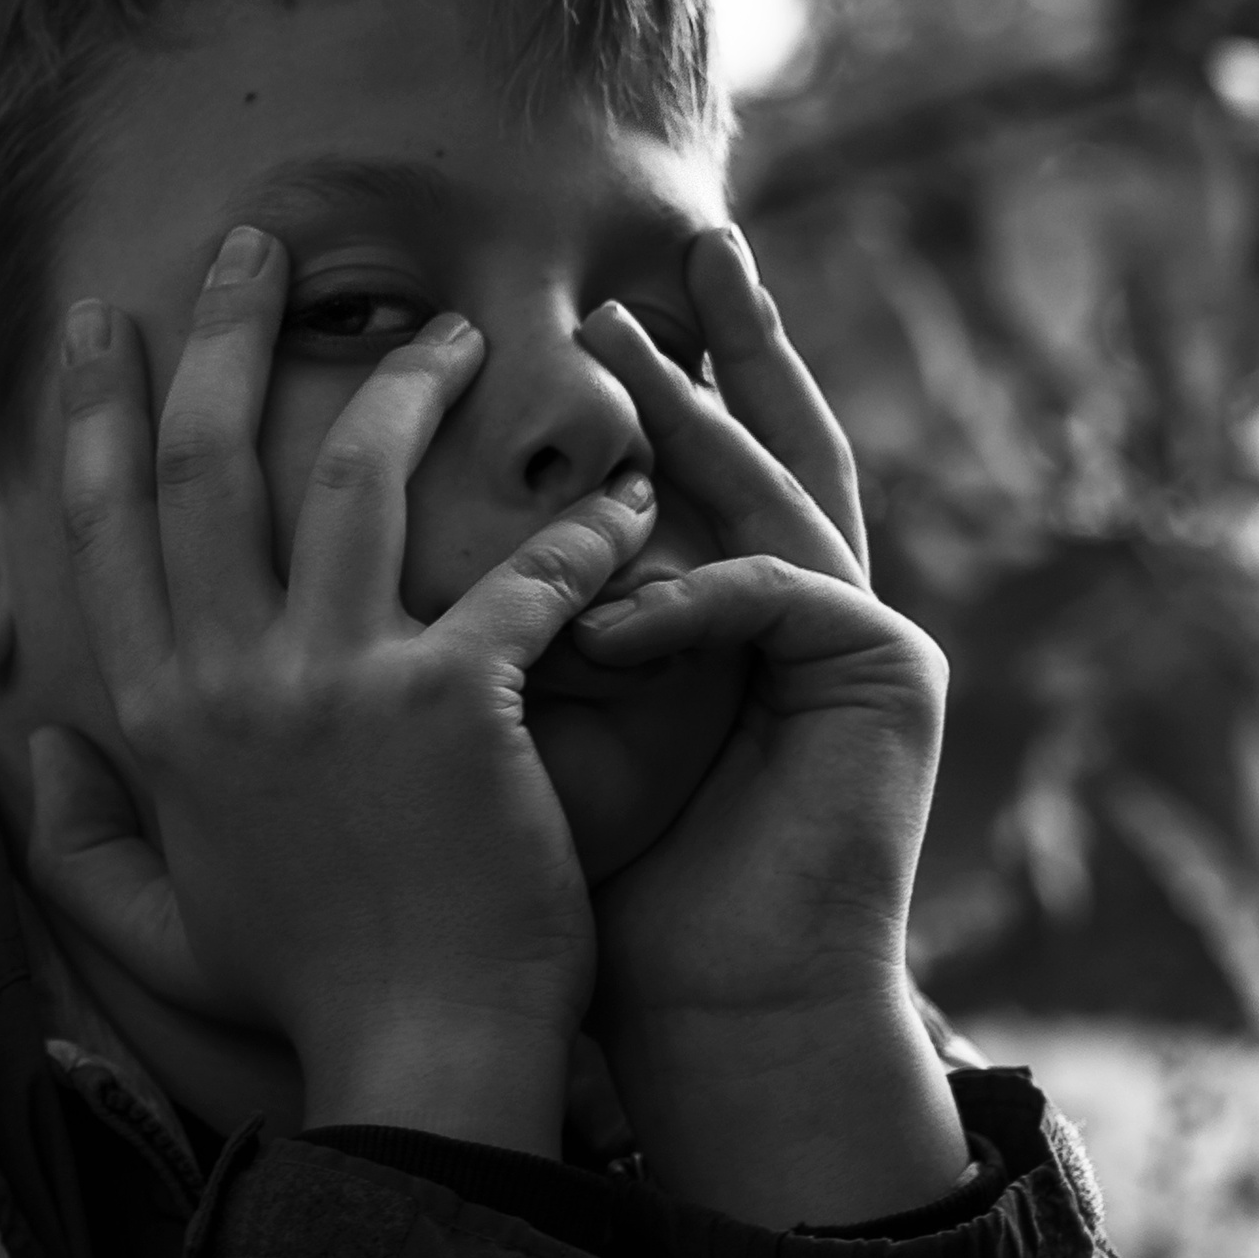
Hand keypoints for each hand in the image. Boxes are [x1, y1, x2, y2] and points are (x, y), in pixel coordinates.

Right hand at [26, 227, 657, 1156]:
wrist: (421, 1066)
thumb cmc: (304, 991)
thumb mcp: (157, 924)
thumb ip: (75, 841)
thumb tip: (37, 748)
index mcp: (154, 720)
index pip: (103, 530)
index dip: (95, 413)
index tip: (99, 321)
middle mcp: (223, 683)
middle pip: (206, 463)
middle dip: (224, 331)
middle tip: (259, 239)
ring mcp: (331, 688)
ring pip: (356, 473)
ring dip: (406, 380)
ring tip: (454, 328)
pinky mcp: (451, 706)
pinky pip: (518, 570)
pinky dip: (577, 528)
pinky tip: (621, 498)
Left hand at [572, 227, 966, 1225]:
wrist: (714, 1017)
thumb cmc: (597, 895)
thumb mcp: (527, 742)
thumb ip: (492, 640)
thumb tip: (371, 557)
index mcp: (719, 617)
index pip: (690, 476)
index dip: (659, 387)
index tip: (601, 303)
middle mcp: (798, 607)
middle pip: (766, 443)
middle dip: (728, 343)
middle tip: (692, 240)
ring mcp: (855, 635)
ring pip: (775, 490)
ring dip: (699, 416)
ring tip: (621, 341)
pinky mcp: (887, 676)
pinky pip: (778, 592)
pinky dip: (688, 595)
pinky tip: (604, 622)